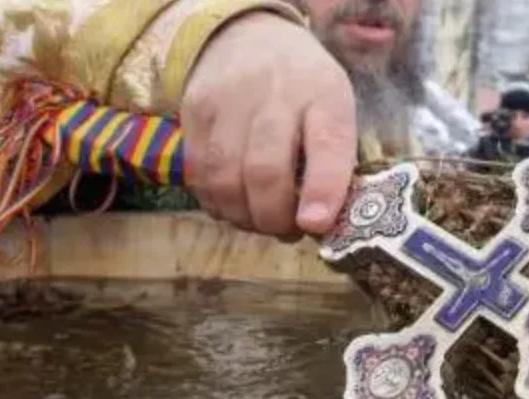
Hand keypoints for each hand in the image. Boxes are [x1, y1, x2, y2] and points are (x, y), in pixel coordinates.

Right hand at [181, 12, 356, 237]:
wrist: (249, 37)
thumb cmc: (304, 89)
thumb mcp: (336, 111)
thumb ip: (335, 162)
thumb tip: (320, 224)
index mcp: (324, 95)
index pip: (327, 142)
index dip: (321, 190)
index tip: (314, 225)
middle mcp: (274, 94)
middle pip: (265, 171)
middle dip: (276, 218)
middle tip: (289, 231)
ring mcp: (227, 102)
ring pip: (225, 180)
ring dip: (245, 218)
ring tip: (263, 221)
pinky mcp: (193, 112)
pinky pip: (200, 176)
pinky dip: (219, 204)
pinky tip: (236, 206)